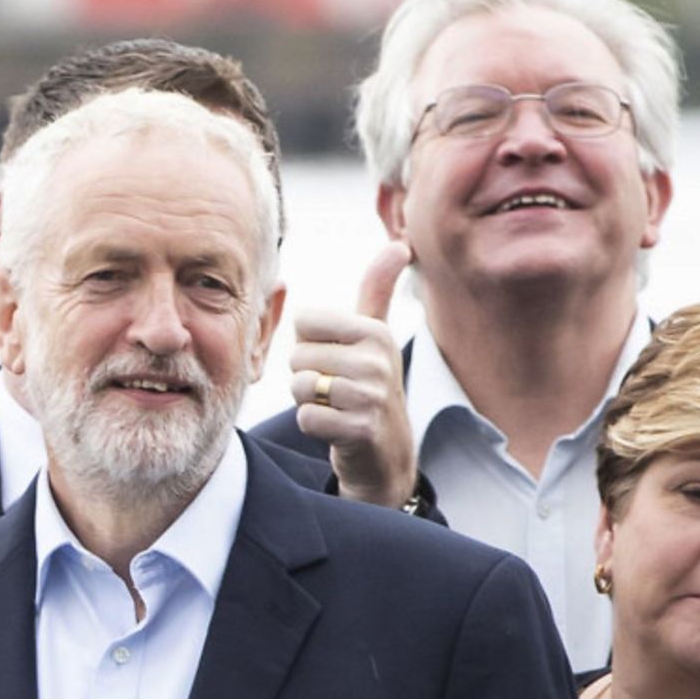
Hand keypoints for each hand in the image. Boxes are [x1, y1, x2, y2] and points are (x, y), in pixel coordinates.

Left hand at [289, 241, 418, 507]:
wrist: (387, 453)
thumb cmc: (370, 386)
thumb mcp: (376, 336)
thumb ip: (378, 289)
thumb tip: (401, 245)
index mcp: (375, 332)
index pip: (305, 322)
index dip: (310, 344)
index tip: (336, 360)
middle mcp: (377, 361)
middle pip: (299, 356)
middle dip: (308, 376)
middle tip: (335, 390)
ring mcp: (371, 397)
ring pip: (301, 387)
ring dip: (309, 402)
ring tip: (335, 407)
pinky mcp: (361, 430)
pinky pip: (307, 418)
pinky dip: (313, 426)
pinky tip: (336, 429)